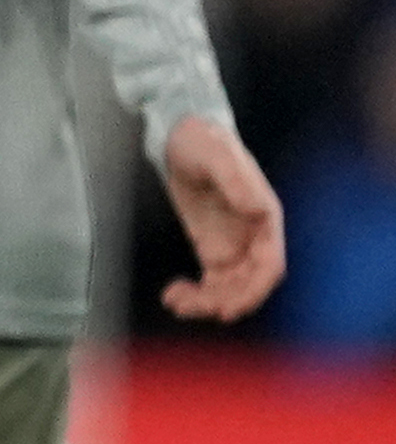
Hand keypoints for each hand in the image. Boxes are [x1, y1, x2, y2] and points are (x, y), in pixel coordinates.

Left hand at [156, 111, 286, 322]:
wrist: (180, 135)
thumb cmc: (203, 140)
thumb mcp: (217, 155)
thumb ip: (236, 180)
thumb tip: (258, 210)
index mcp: (264, 217)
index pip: (269, 265)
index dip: (253, 291)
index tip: (229, 309)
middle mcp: (253, 235)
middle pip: (248, 283)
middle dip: (222, 301)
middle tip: (188, 307)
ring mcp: (233, 243)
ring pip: (229, 287)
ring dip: (206, 302)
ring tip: (174, 300)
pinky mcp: (210, 245)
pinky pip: (211, 281)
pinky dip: (196, 293)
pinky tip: (173, 294)